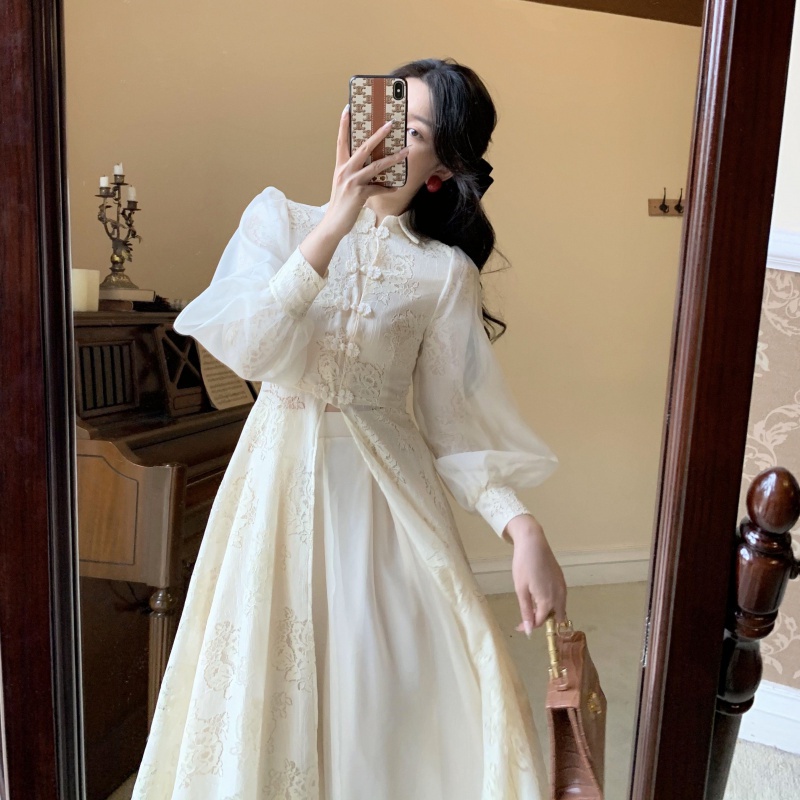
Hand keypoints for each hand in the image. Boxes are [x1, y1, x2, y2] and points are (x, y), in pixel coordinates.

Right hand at [321, 105, 409, 239]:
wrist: (333, 224)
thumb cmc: (341, 204)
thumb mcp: (344, 185)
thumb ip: (355, 174)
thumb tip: (373, 168)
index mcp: (340, 166)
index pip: (341, 141)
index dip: (344, 125)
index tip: (347, 108)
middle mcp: (345, 171)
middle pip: (363, 148)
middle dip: (378, 135)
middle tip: (390, 124)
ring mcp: (352, 182)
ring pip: (376, 165)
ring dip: (393, 158)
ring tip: (405, 152)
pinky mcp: (359, 194)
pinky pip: (379, 188)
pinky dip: (389, 188)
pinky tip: (396, 188)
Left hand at [506, 514, 566, 635]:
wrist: (533, 543)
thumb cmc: (524, 565)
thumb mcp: (521, 590)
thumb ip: (526, 611)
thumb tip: (529, 630)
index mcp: (548, 600)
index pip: (541, 622)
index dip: (529, 626)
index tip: (519, 626)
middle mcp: (560, 596)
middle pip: (556, 618)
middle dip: (543, 621)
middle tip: (528, 617)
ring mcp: (563, 587)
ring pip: (560, 608)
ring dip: (549, 612)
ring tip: (532, 607)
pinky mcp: (562, 580)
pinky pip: (560, 598)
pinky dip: (552, 602)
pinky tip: (540, 596)